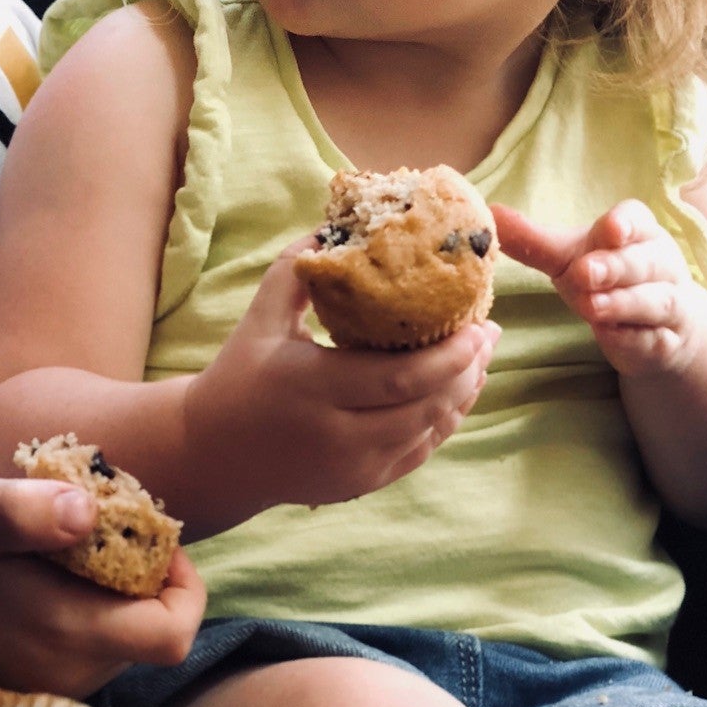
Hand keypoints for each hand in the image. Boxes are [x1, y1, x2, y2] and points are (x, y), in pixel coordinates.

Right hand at [0, 475, 204, 698]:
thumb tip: (84, 511)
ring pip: (125, 637)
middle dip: (146, 576)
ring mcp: (57, 683)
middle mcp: (70, 672)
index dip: (184, 584)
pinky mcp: (43, 682)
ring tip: (76, 543)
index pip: (173, 635)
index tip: (157, 538)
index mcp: (67, 632)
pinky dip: (93, 606)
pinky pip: (95, 646)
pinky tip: (55, 571)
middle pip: (152, 630)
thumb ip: (23, 509)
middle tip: (111, 526)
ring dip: (118, 589)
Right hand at [183, 236, 498, 521]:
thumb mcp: (261, 315)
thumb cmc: (239, 373)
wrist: (217, 453)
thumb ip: (299, 268)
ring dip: (461, 396)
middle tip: (490, 332)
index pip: (399, 379)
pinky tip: (455, 392)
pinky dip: (442, 422)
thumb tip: (339, 222)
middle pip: (423, 409)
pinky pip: (417, 454)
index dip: (447, 356)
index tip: (477, 323)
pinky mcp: (361, 485)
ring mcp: (353, 468)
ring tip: (480, 357)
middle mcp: (338, 436)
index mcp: (312, 388)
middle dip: (466, 370)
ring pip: (427, 434)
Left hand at [494, 199, 706, 377]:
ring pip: (655, 301)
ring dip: (623, 303)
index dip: (625, 224)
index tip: (609, 229)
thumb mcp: (568, 257)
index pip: (636, 220)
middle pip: (644, 262)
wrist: (654, 326)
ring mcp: (669, 304)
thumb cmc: (605, 277)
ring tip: (591, 307)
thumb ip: (532, 240)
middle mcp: (660, 264)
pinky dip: (634, 338)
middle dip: (614, 267)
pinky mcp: (667, 342)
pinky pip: (655, 339)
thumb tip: (489, 212)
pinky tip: (611, 337)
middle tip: (584, 272)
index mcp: (638, 232)